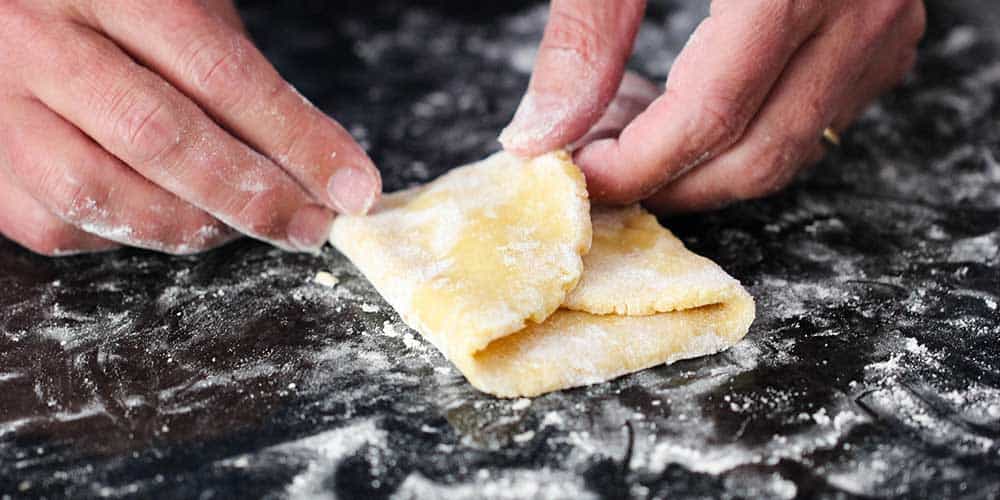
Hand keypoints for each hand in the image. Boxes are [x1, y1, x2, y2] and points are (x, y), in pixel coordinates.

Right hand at [0, 0, 380, 255]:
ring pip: (104, 194)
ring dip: (197, 225)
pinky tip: (169, 216)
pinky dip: (133, 236)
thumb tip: (317, 162)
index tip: (352, 184)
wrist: (6, 16)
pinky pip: (63, 227)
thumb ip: (235, 73)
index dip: (295, 138)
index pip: (216, 72)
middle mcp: (34, 42)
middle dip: (254, 197)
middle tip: (311, 225)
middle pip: (159, 138)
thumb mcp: (178, 6)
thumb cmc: (108, 6)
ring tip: (246, 222)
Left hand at [500, 0, 925, 211]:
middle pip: (757, 156)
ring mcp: (884, 22)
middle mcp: (859, 9)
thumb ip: (588, 30)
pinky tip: (690, 103)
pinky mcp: (888, 28)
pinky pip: (820, 114)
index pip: (708, 118)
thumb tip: (548, 128)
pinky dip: (752, 130)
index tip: (575, 173)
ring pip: (794, 147)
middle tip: (599, 170)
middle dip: (668, 184)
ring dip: (706, 165)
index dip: (634, 167)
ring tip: (634, 130)